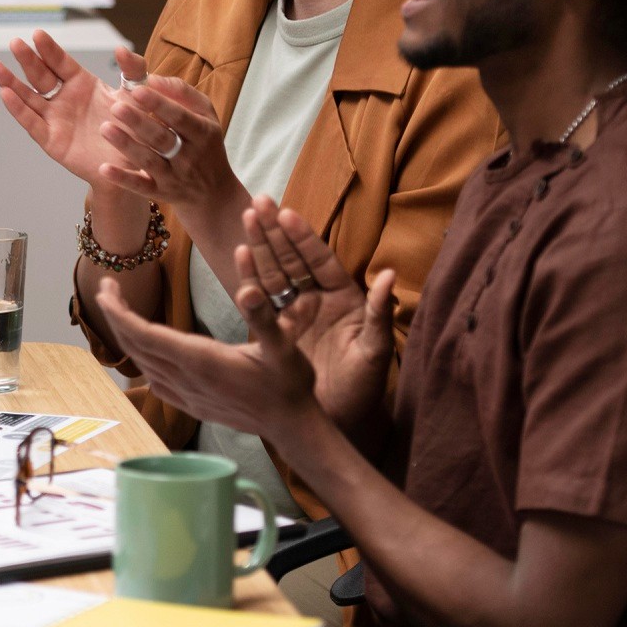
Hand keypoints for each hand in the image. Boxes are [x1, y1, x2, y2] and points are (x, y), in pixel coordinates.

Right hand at [0, 34, 130, 183]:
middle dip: (27, 60)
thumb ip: (133, 70)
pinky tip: (5, 94)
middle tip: (15, 43)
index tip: (37, 35)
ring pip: (28, 97)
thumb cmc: (135, 128)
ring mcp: (55, 119)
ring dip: (10, 82)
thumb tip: (121, 48)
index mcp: (81, 84)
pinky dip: (18, 109)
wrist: (135, 164)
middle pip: (40, 76)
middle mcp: (64, 99)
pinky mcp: (51, 141)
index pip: (60, 62)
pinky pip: (32, 123)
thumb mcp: (137, 95)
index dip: (49, 50)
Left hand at [93, 274, 321, 437]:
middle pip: (136, 346)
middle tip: (108, 288)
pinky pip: (154, 381)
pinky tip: (144, 351)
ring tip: (121, 310)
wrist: (292, 426)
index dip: (119, 312)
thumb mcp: (284, 346)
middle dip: (116, 316)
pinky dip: (141, 361)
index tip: (106, 289)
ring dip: (127, 336)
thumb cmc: (290, 384)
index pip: (145, 334)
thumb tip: (249, 289)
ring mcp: (186, 395)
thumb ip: (264, 317)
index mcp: (201, 360)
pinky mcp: (192, 405)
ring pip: (142, 363)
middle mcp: (186, 378)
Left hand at [96, 49, 240, 211]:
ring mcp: (174, 177)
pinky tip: (104, 168)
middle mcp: (189, 156)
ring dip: (127, 145)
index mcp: (202, 132)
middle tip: (116, 106)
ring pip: (149, 161)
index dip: (160, 104)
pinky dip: (123, 179)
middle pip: (162, 138)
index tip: (137, 89)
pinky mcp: (160, 192)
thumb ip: (182, 93)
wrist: (214, 193)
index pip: (180, 117)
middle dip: (139, 122)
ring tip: (105, 128)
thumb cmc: (205, 144)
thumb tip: (153, 78)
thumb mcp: (205, 115)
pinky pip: (140, 186)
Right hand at [236, 196, 395, 438]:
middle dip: (275, 231)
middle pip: (292, 258)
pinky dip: (248, 278)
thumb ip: (378, 314)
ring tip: (246, 217)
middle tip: (258, 202)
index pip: (320, 261)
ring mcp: (292, 314)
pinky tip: (237, 255)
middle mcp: (316, 301)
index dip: (303, 238)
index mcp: (343, 299)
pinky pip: (258, 299)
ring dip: (259, 245)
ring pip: (273, 272)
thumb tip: (389, 276)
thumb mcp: (374, 352)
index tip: (287, 214)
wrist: (336, 424)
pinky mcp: (272, 330)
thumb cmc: (362, 390)